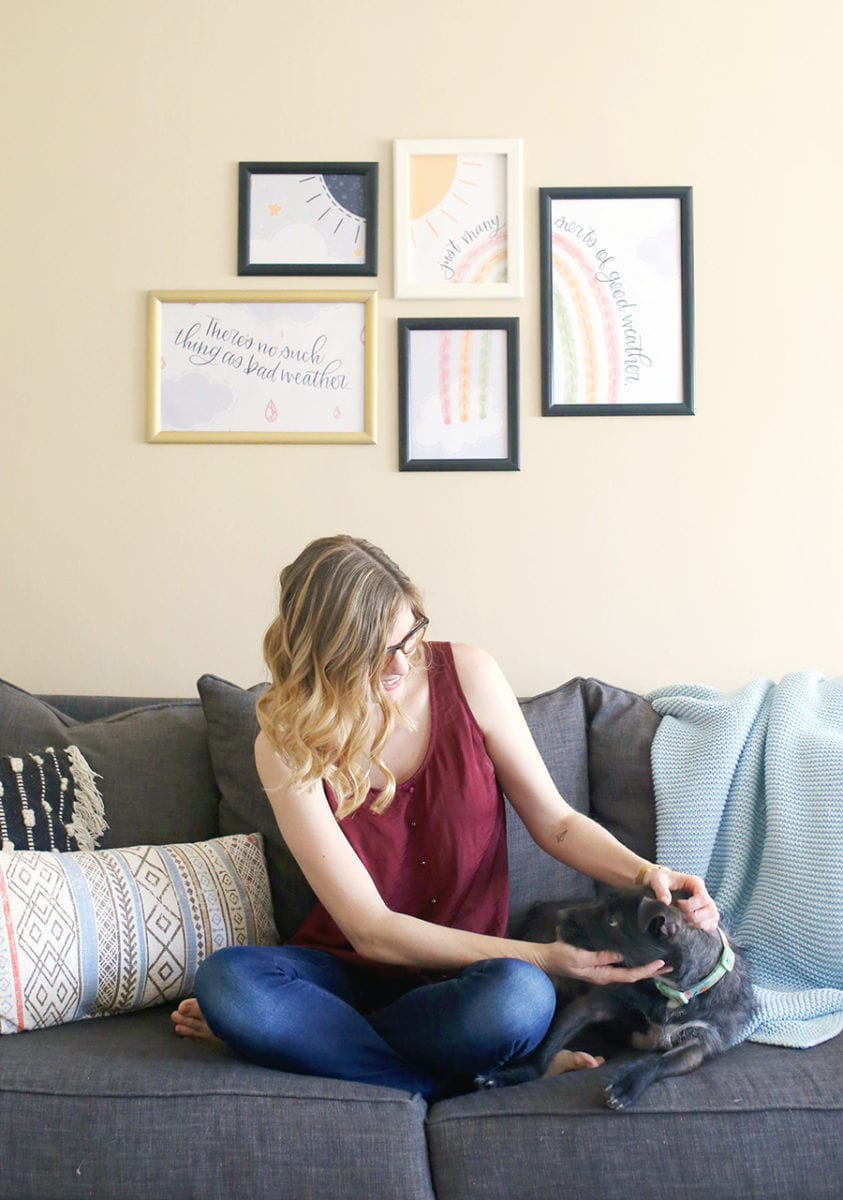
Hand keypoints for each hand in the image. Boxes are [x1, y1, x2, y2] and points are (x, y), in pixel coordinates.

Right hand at [540, 939, 669, 986]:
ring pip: (629, 971)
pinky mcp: (598, 965)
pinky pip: (620, 966)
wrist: (546, 958)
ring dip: (644, 968)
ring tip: (659, 962)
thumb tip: (620, 956)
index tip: (661, 963)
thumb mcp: (580, 956)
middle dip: (652, 972)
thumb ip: (600, 957)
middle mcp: (606, 975)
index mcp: (603, 975)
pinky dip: (633, 962)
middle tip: (670, 965)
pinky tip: (637, 957)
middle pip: (634, 976)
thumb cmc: (561, 957)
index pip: (630, 975)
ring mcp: (602, 971)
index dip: (647, 970)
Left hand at [643, 866, 719, 930]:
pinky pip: (712, 924)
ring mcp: (705, 904)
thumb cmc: (659, 879)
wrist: (658, 883)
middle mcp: (703, 893)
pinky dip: (704, 928)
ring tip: (685, 922)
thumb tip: (666, 902)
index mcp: (695, 883)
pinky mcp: (703, 913)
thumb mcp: (656, 879)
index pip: (702, 898)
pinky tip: (690, 926)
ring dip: (700, 924)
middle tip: (681, 916)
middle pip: (711, 910)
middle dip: (696, 917)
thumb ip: (660, 889)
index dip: (691, 906)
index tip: (677, 904)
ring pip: (714, 917)